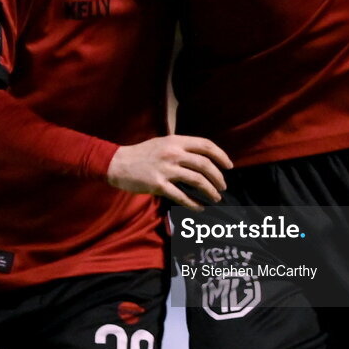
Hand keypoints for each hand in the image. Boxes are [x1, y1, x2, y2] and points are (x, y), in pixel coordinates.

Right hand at [107, 135, 232, 210]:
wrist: (118, 163)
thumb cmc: (142, 153)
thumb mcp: (164, 142)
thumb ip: (182, 147)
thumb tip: (204, 157)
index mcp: (176, 141)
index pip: (206, 145)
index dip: (221, 155)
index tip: (229, 166)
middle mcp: (173, 153)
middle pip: (204, 164)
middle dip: (218, 177)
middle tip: (223, 186)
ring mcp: (165, 169)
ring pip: (196, 180)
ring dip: (210, 191)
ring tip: (216, 197)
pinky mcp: (158, 184)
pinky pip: (181, 196)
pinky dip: (193, 204)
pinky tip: (200, 208)